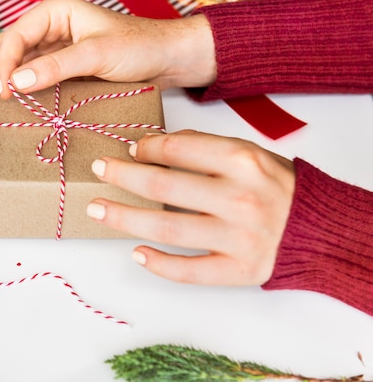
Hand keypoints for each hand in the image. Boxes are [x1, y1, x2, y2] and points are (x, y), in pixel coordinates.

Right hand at [0, 0, 216, 97]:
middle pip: (5, 47)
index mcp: (56, 13)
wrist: (168, 59)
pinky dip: (12, 84)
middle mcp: (51, 28)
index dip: (5, 66)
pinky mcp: (64, 66)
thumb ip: (57, 66)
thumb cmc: (140, 47)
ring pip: (14, 61)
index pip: (16, 39)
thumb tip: (19, 81)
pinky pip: (31, 75)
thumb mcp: (98, 54)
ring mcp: (56, 48)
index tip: (7, 93)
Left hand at [87, 130, 295, 285]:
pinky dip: (160, 264)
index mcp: (243, 161)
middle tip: (98, 170)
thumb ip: (207, 148)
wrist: (319, 228)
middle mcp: (240, 198)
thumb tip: (156, 146)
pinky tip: (136, 253)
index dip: (145, 148)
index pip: (178, 150)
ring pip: (169, 228)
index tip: (129, 149)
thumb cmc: (277, 187)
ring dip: (125, 218)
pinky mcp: (240, 270)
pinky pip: (191, 271)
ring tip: (98, 209)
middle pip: (164, 186)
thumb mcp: (250, 154)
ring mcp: (239, 238)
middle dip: (123, 176)